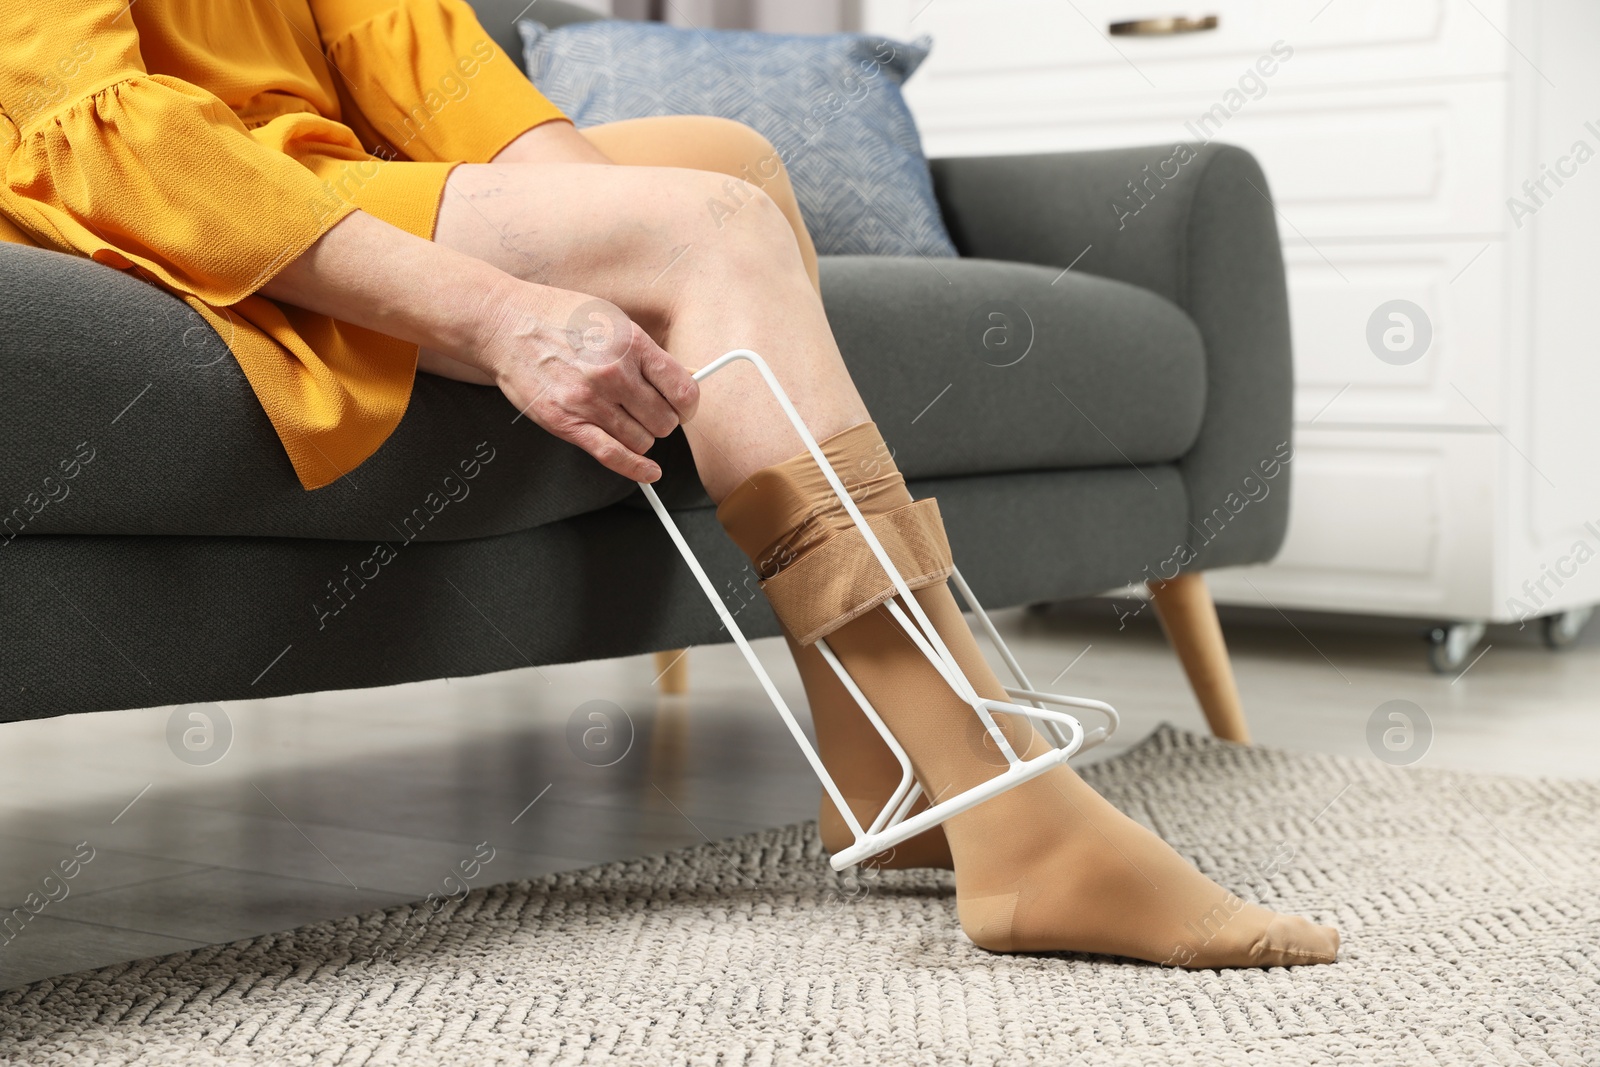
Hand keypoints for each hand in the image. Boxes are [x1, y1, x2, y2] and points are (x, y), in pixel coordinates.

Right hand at [474, 280, 698, 481]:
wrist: (505, 324)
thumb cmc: (558, 318)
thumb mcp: (612, 319)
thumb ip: (647, 352)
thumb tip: (683, 376)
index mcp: (630, 344)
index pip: (683, 390)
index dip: (688, 405)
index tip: (683, 408)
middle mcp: (613, 373)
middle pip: (665, 421)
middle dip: (662, 421)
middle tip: (650, 413)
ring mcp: (589, 401)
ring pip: (642, 441)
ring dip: (641, 437)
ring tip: (627, 421)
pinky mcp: (566, 423)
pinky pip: (613, 456)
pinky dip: (636, 470)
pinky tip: (649, 473)